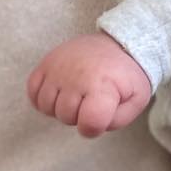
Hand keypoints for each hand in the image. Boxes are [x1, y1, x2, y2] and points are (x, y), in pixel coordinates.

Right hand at [27, 33, 152, 136]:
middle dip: (78, 116)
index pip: (89, 124)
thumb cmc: (126, 76)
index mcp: (103, 86)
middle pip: (66, 117)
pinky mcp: (46, 63)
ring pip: (47, 107)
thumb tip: (92, 127)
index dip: (93, 128)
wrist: (119, 42)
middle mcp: (77, 77)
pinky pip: (33, 92)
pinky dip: (42, 98)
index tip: (100, 116)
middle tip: (91, 100)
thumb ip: (118, 120)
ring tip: (76, 96)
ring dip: (60, 108)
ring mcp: (59, 69)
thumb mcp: (137, 99)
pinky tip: (59, 93)